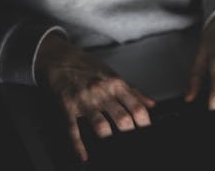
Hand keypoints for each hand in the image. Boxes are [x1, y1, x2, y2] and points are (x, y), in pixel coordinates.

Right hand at [34, 33, 155, 161]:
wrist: (62, 59)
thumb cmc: (89, 67)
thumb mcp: (114, 75)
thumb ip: (134, 91)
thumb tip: (151, 105)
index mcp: (116, 85)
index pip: (136, 107)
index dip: (144, 122)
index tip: (145, 130)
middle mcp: (102, 92)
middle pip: (122, 118)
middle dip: (128, 132)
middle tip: (130, 139)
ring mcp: (85, 101)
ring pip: (100, 125)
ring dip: (107, 136)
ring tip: (111, 145)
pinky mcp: (68, 107)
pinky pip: (74, 129)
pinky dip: (78, 145)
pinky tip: (84, 155)